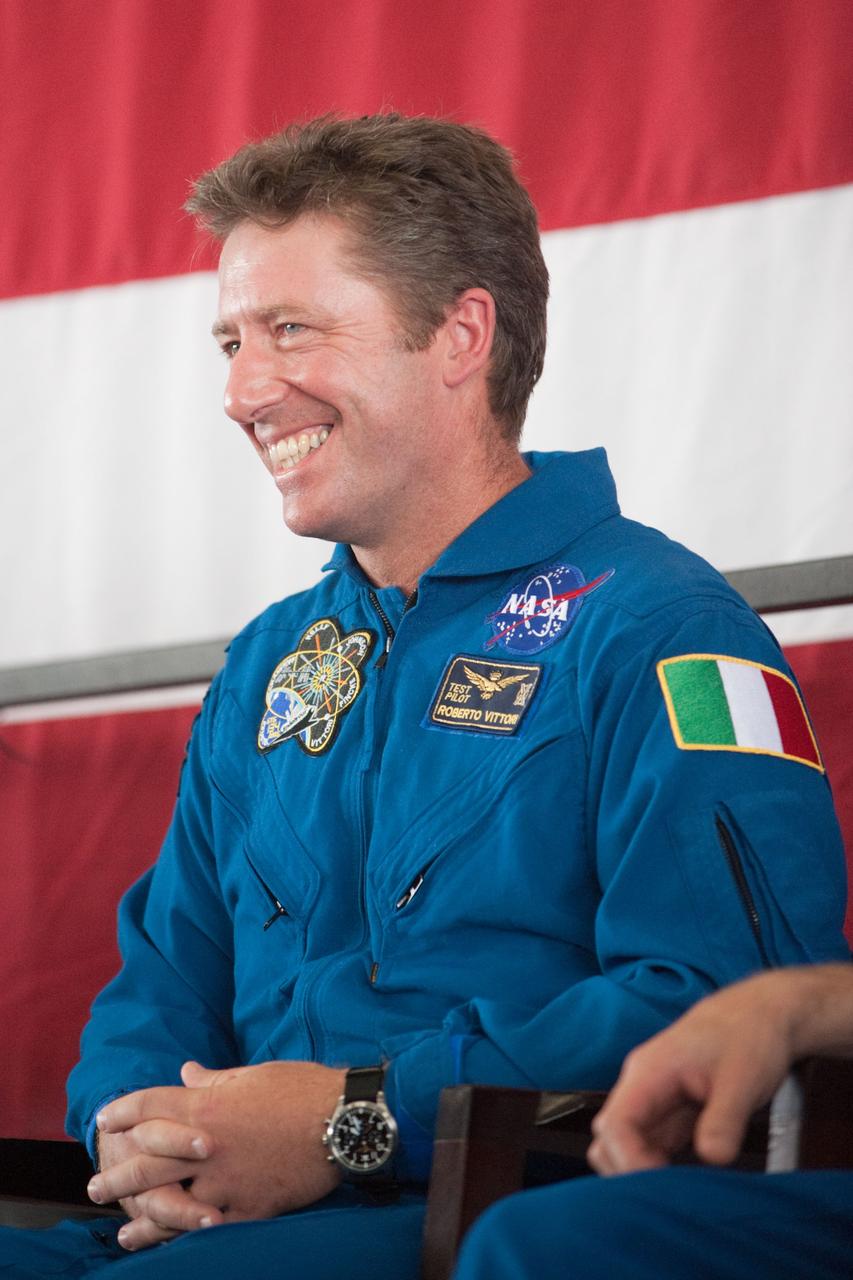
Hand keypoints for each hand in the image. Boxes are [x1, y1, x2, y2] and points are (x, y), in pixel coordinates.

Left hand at [90, 1061, 344, 1249]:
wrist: (342, 1119)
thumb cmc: (300, 1088)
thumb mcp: (252, 1074)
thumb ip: (213, 1079)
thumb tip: (187, 1071)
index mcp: (208, 1105)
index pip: (150, 1105)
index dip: (123, 1111)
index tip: (104, 1119)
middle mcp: (207, 1144)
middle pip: (146, 1161)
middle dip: (117, 1175)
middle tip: (96, 1187)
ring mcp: (225, 1179)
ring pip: (171, 1204)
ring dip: (142, 1218)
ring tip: (124, 1230)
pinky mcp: (249, 1206)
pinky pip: (209, 1227)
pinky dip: (187, 1236)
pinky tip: (173, 1244)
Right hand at [588, 971, 799, 1173]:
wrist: (759, 1014)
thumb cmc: (749, 1037)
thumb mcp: (743, 1079)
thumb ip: (724, 1120)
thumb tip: (713, 1158)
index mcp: (648, 1072)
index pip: (614, 1125)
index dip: (629, 1162)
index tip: (662, 1189)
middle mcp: (641, 1087)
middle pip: (608, 1140)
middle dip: (630, 1173)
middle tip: (673, 1197)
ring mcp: (652, 1101)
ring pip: (624, 1147)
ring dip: (644, 1173)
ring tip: (684, 1193)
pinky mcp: (669, 1113)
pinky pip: (649, 1148)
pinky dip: (660, 1170)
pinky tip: (689, 1182)